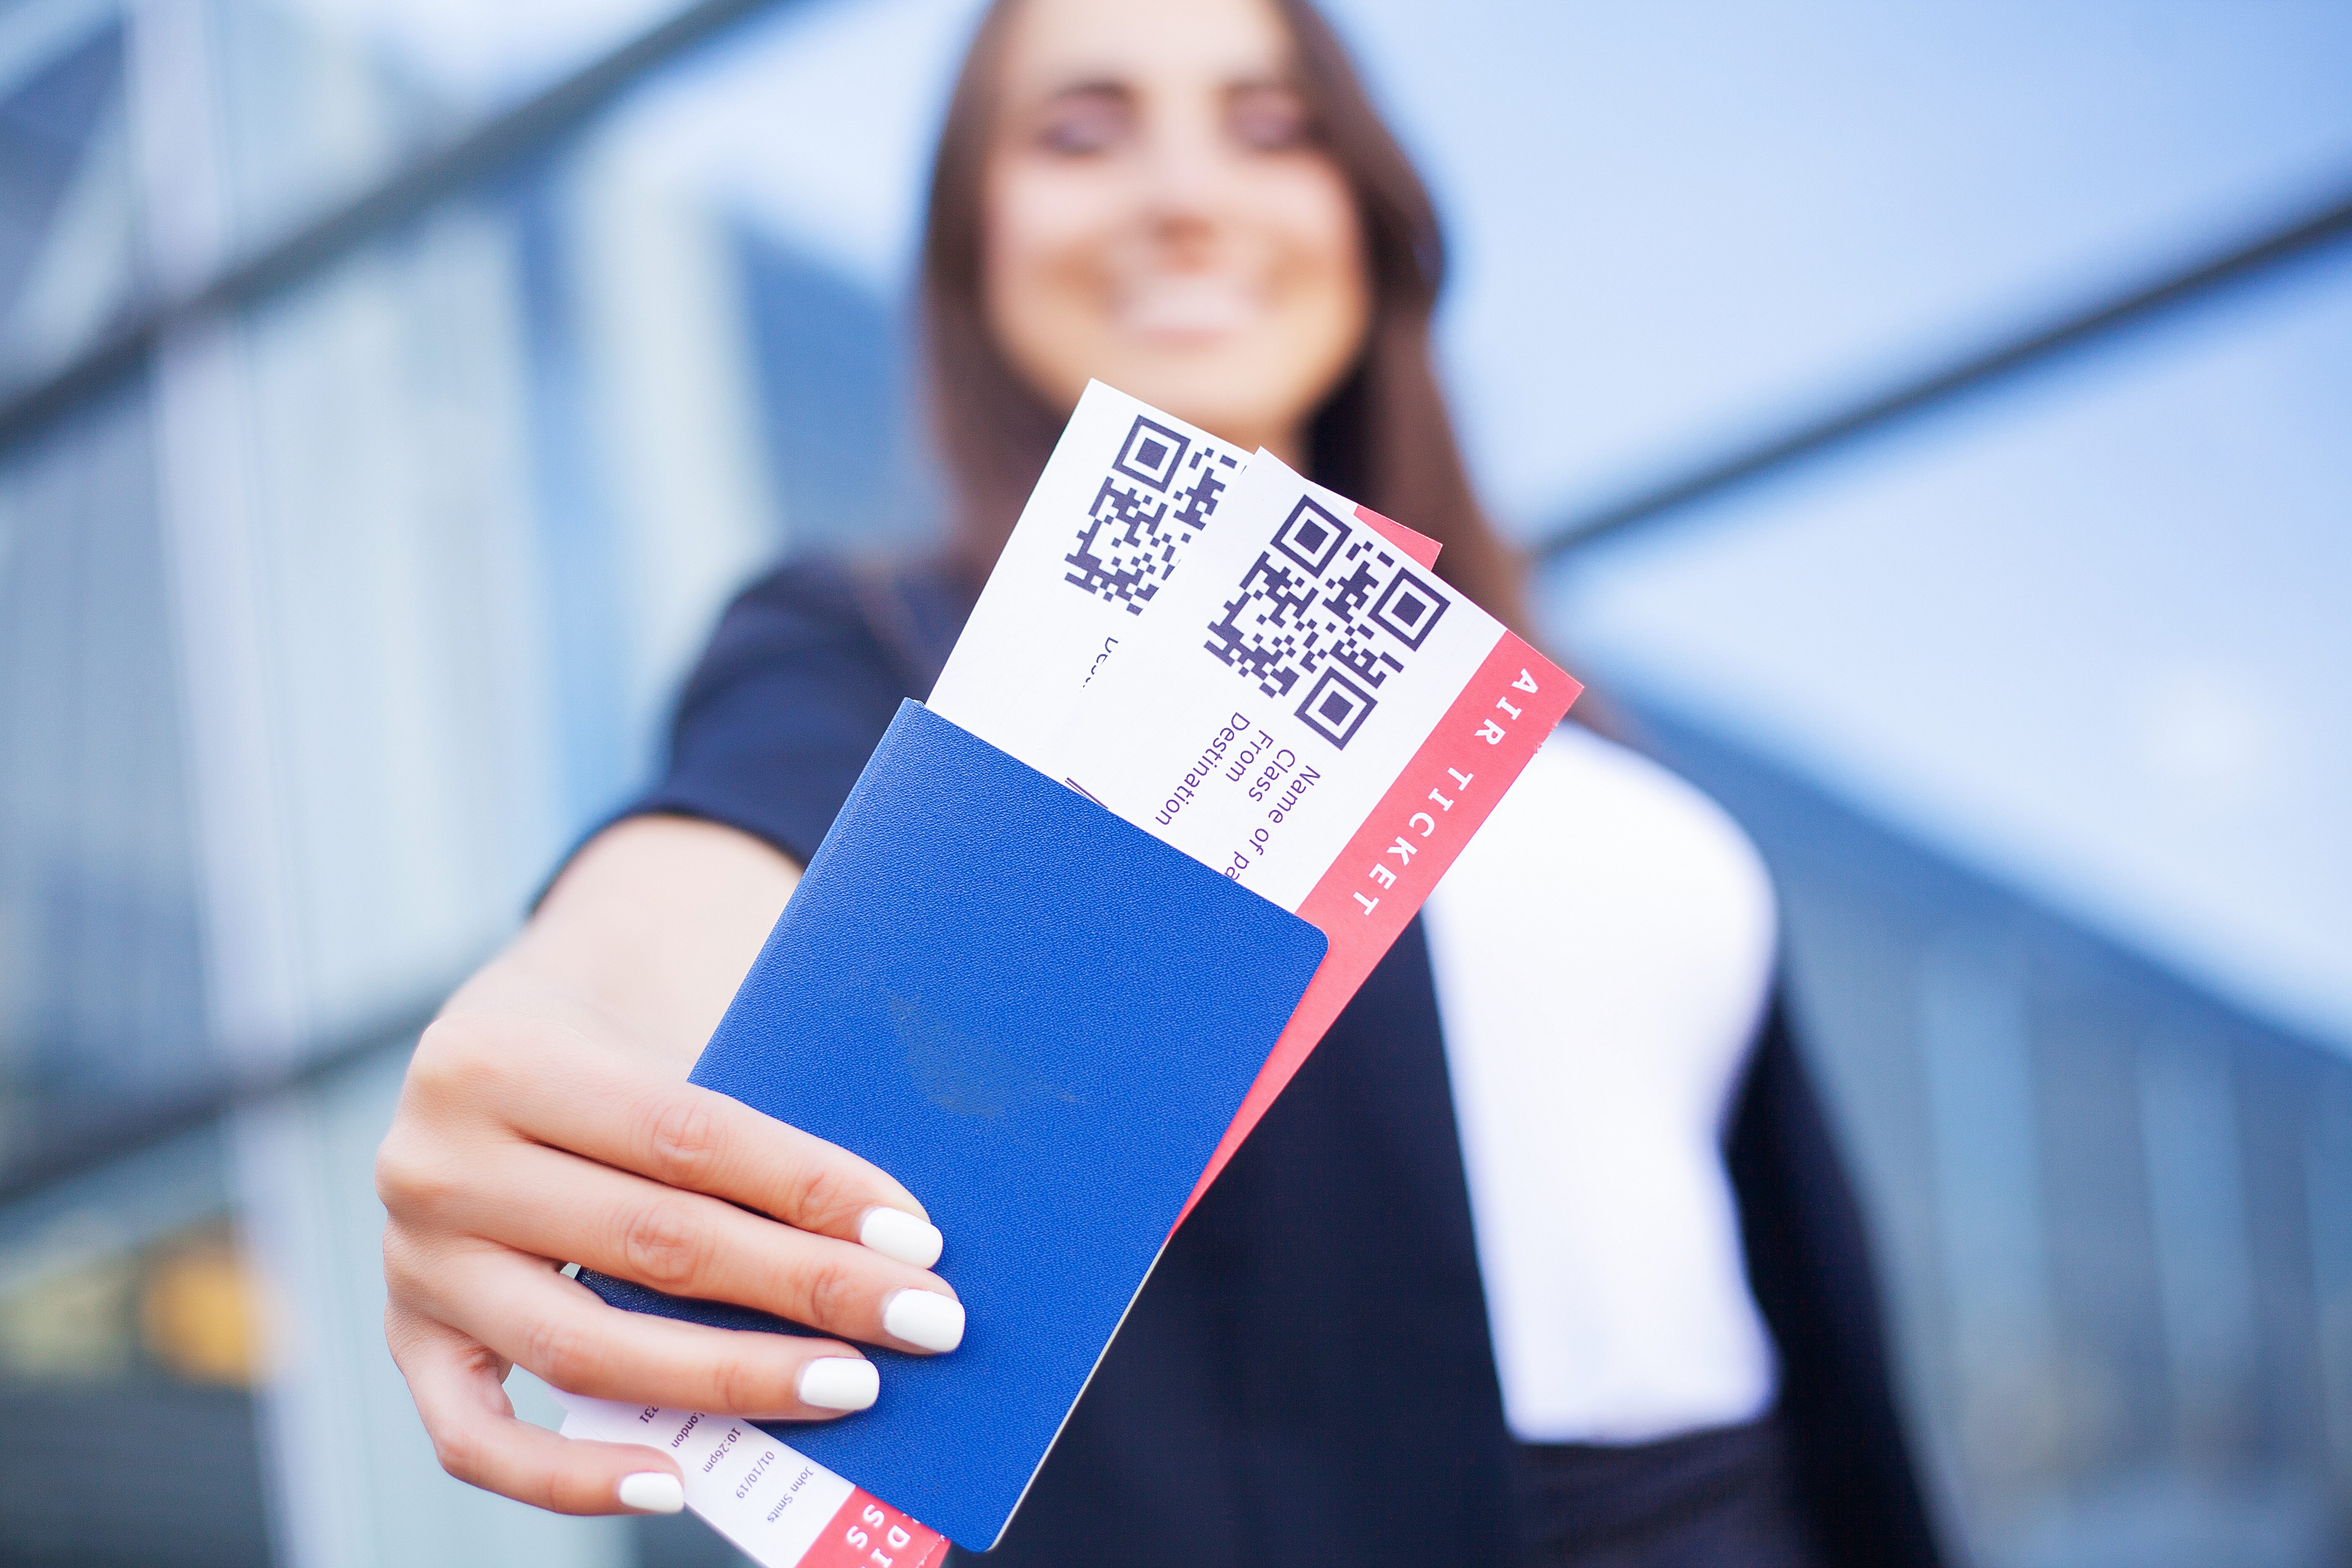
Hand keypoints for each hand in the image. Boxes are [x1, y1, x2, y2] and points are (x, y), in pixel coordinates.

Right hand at [376, 818, 959, 1514]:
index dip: (807, 1190)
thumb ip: (739, 1127)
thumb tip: (883, 1229)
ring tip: (847, 1388)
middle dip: (804, 1287)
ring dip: (730, 1379)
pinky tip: (677, 1479)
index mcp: (500, 1057)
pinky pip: (478, 1439)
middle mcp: (435, 1163)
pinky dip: (573, 1477)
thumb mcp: (658, 1039)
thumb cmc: (610, 1049)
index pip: (686, 1136)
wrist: (488, 1049)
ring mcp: (412, 1264)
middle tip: (921, 1320)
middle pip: (652, 1243)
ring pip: (582, 1348)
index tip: (914, 1238)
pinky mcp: (408, 1342)